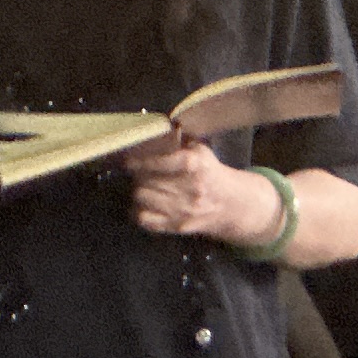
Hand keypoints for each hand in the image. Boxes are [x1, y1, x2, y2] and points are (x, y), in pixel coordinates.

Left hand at [126, 135, 281, 251]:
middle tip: (137, 174)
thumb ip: (179, 140)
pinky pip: (145, 220)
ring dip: (138, 192)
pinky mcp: (177, 226)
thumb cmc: (210, 172)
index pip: (156, 162)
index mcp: (193, 165)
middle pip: (145, 180)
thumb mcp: (200, 151)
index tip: (128, 161)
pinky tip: (143, 205)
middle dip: (138, 176)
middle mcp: (187, 188)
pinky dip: (138, 212)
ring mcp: (182, 209)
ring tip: (143, 187)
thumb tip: (153, 131)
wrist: (230, 204)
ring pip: (142, 198)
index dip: (137, 161)